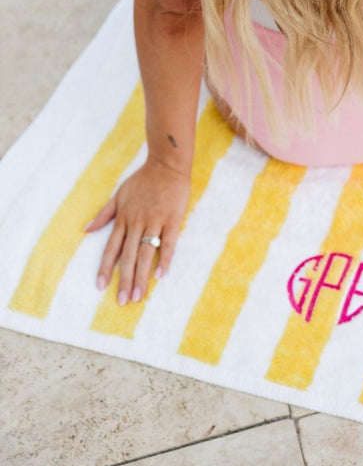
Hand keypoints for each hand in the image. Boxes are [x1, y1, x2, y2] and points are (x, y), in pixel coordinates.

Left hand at [84, 156, 190, 304]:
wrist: (166, 165)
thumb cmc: (142, 180)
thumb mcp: (119, 194)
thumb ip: (104, 214)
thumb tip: (86, 230)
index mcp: (123, 218)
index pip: (111, 248)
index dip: (105, 268)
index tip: (100, 287)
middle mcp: (136, 223)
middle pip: (128, 256)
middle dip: (124, 280)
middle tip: (122, 301)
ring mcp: (155, 221)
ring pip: (146, 253)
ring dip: (141, 276)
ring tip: (138, 295)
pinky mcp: (172, 219)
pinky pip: (168, 242)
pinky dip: (165, 259)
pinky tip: (161, 275)